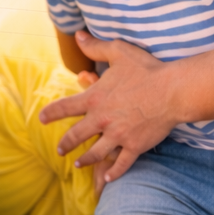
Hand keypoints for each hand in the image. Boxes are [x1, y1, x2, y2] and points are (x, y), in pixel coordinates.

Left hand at [40, 31, 177, 183]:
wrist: (172, 91)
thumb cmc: (145, 69)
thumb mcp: (118, 51)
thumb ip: (95, 46)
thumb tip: (77, 35)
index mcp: (95, 98)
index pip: (66, 107)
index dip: (51, 113)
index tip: (42, 119)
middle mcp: (102, 120)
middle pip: (77, 136)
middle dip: (66, 144)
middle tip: (59, 150)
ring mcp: (118, 135)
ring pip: (96, 153)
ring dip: (85, 160)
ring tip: (78, 164)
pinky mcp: (135, 146)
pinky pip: (122, 164)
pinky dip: (114, 172)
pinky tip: (108, 178)